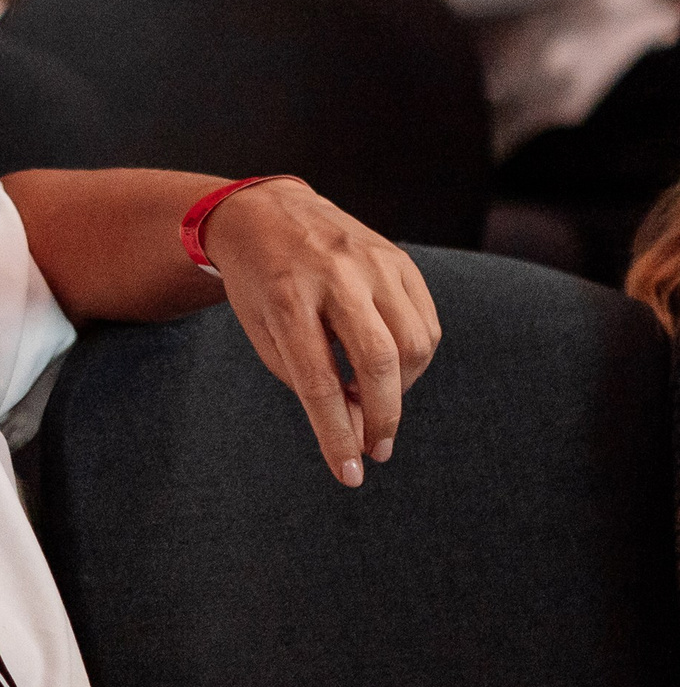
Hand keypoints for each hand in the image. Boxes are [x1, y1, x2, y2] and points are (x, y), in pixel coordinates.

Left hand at [203, 179, 441, 486]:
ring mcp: (372, 262)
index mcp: (286, 296)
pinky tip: (389, 365)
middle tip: (375, 449)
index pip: (317, 380)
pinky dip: (414, 358)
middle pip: (378, 360)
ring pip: (413, 344)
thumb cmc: (259, 283)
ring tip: (373, 397)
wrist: (264, 210)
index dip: (335, 433)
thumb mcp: (262, 330)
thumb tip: (359, 431)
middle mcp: (334, 275)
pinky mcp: (399, 259)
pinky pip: (426, 323)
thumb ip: (305, 381)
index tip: (349, 475)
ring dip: (400, 388)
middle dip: (383, 417)